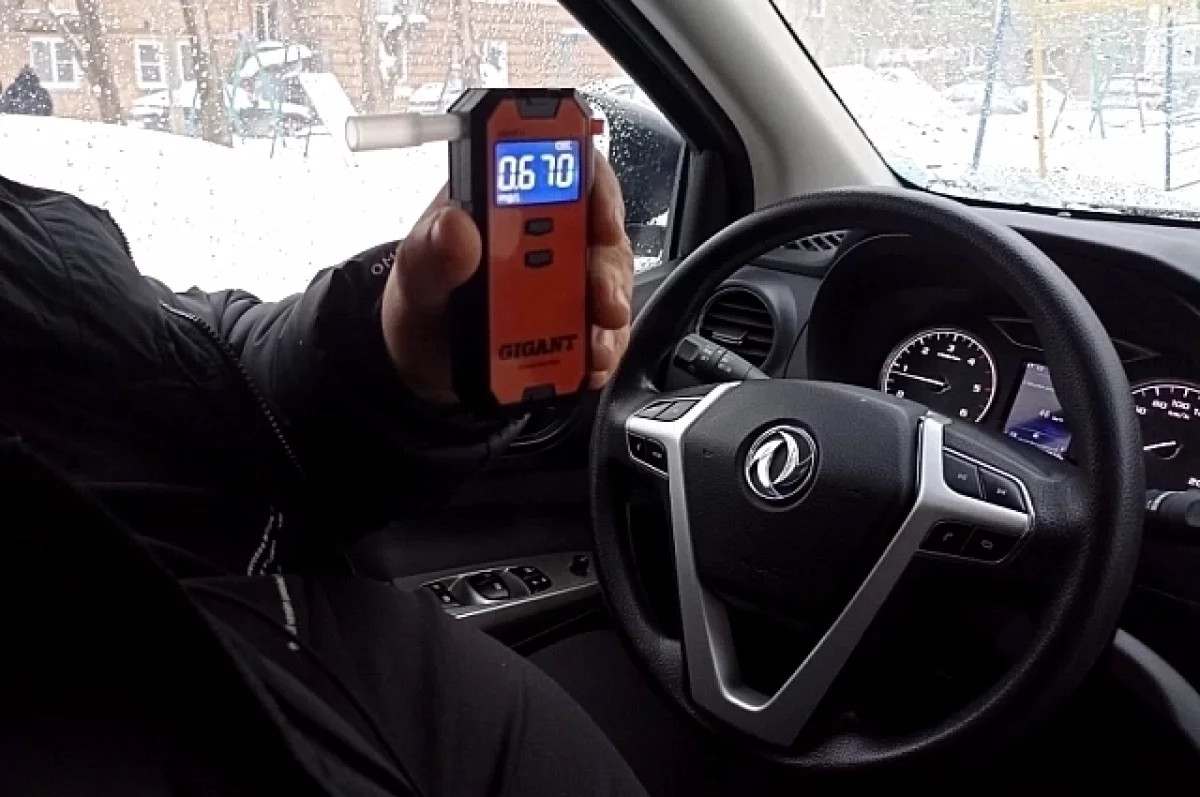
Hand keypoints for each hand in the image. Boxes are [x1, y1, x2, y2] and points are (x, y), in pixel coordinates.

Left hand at [381, 155, 633, 404]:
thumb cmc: (423, 305)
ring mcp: (567, 277)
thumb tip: (456, 225)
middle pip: (599, 227)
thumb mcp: (414, 278)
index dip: (591, 181)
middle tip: (601, 299)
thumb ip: (431, 251)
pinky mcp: (576, 319)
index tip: (600, 220)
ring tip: (594, 346)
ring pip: (610, 278)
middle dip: (607, 264)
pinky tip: (591, 363)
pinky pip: (605, 328)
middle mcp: (545, 232)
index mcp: (504, 200)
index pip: (562, 164)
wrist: (423, 364)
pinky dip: (604, 347)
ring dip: (609, 309)